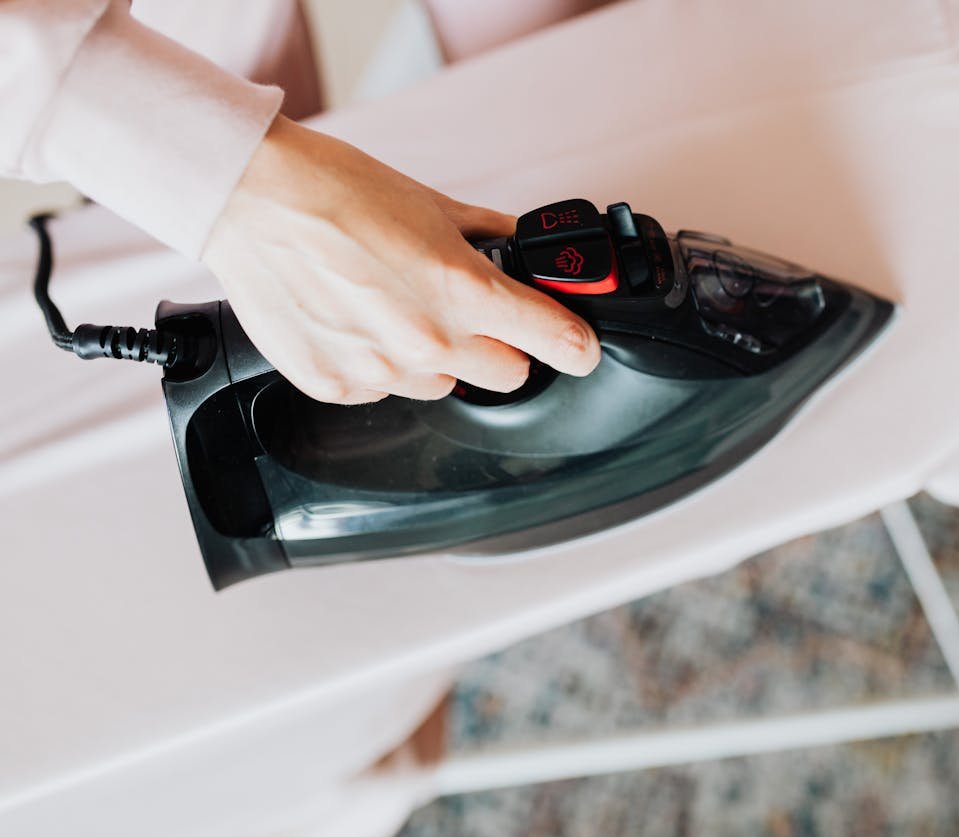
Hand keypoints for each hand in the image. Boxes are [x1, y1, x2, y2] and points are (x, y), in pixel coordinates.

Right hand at [201, 115, 600, 403]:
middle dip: (500, 348)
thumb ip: (491, 237)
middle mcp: (426, 341)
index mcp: (462, 290)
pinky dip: (378, 365)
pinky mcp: (336, 386)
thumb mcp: (433, 204)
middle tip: (466, 313)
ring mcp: (380, 371)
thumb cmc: (335, 192)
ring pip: (442, 386)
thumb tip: (527, 248)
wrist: (250, 198)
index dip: (576, 344)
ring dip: (434, 358)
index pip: (555, 341)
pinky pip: (383, 392)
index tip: (579, 347)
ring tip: (392, 307)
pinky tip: (355, 321)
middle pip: (507, 376)